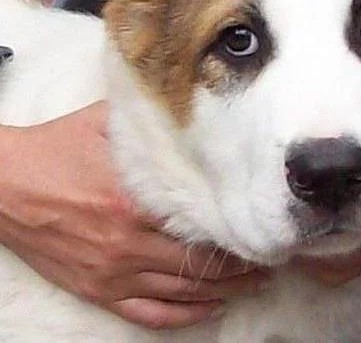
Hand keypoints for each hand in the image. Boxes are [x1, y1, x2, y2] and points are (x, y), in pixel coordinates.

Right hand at [0, 102, 267, 329]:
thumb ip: (149, 125)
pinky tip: (209, 309)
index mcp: (134, 203)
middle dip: (240, 267)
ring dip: (222, 292)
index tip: (261, 228)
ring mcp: (112, 272)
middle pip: (199, 265)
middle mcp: (128, 243)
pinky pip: (148, 312)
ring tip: (253, 285)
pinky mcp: (97, 289)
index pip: (201, 225)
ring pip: (181, 292)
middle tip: (269, 261)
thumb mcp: (104, 124)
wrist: (4, 184)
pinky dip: (183, 314)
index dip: (236, 230)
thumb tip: (189, 111)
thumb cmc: (56, 149)